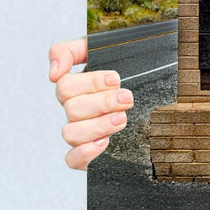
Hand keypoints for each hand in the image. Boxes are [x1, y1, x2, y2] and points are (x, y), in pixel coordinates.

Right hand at [49, 37, 133, 170]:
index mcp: (76, 88)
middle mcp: (76, 110)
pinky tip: (105, 142)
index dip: (91, 83)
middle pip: (72, 109)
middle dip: (103, 102)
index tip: (115, 79)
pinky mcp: (89, 153)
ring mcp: (82, 132)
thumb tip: (53, 72)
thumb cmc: (127, 70)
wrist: (156, 91)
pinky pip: (72, 160)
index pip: (64, 86)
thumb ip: (70, 51)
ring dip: (98, 125)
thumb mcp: (101, 50)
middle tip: (126, 98)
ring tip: (122, 118)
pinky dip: (86, 152)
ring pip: (70, 133)